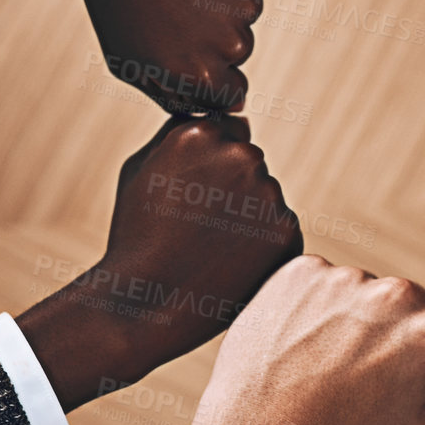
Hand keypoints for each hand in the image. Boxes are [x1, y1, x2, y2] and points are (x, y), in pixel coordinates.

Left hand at [0, 0, 269, 110]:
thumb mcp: (126, 61)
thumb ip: (173, 95)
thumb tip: (216, 113)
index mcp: (201, 75)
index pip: (232, 93)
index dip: (206, 70)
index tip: (179, 42)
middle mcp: (232, 44)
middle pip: (240, 50)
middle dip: (212, 32)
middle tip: (170, 0)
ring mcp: (247, 1)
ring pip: (247, 9)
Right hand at [16, 115, 301, 409]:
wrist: (146, 306)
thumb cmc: (136, 236)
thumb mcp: (141, 169)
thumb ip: (182, 135)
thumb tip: (231, 118)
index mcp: (201, 133)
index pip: (225, 131)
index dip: (205, 167)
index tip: (188, 196)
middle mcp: (241, 156)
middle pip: (248, 163)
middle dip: (231, 188)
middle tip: (198, 228)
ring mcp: (268, 193)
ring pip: (265, 196)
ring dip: (248, 216)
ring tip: (209, 249)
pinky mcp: (287, 231)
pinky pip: (279, 229)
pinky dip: (262, 245)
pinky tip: (230, 265)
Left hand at [183, 255, 424, 424]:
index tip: (400, 372)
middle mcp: (393, 293)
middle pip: (407, 302)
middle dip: (391, 330)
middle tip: (356, 374)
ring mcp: (344, 278)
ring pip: (360, 291)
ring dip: (349, 317)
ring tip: (320, 364)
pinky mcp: (300, 271)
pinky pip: (319, 282)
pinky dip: (312, 306)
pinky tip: (298, 346)